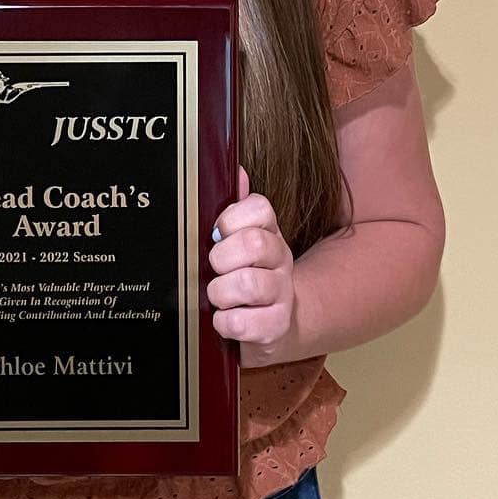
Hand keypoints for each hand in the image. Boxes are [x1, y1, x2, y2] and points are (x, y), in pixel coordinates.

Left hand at [208, 167, 296, 367]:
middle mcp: (281, 260)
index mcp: (269, 233)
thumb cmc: (245, 278)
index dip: (231, 219)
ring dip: (220, 292)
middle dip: (221, 258)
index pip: (259, 208)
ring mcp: (282, 294)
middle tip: (215, 269)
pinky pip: (240, 322)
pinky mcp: (275, 327)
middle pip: (253, 243)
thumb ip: (235, 209)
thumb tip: (236, 171)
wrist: (273, 327)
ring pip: (247, 284)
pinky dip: (224, 322)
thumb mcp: (238, 243)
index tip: (217, 234)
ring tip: (218, 297)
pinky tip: (224, 319)